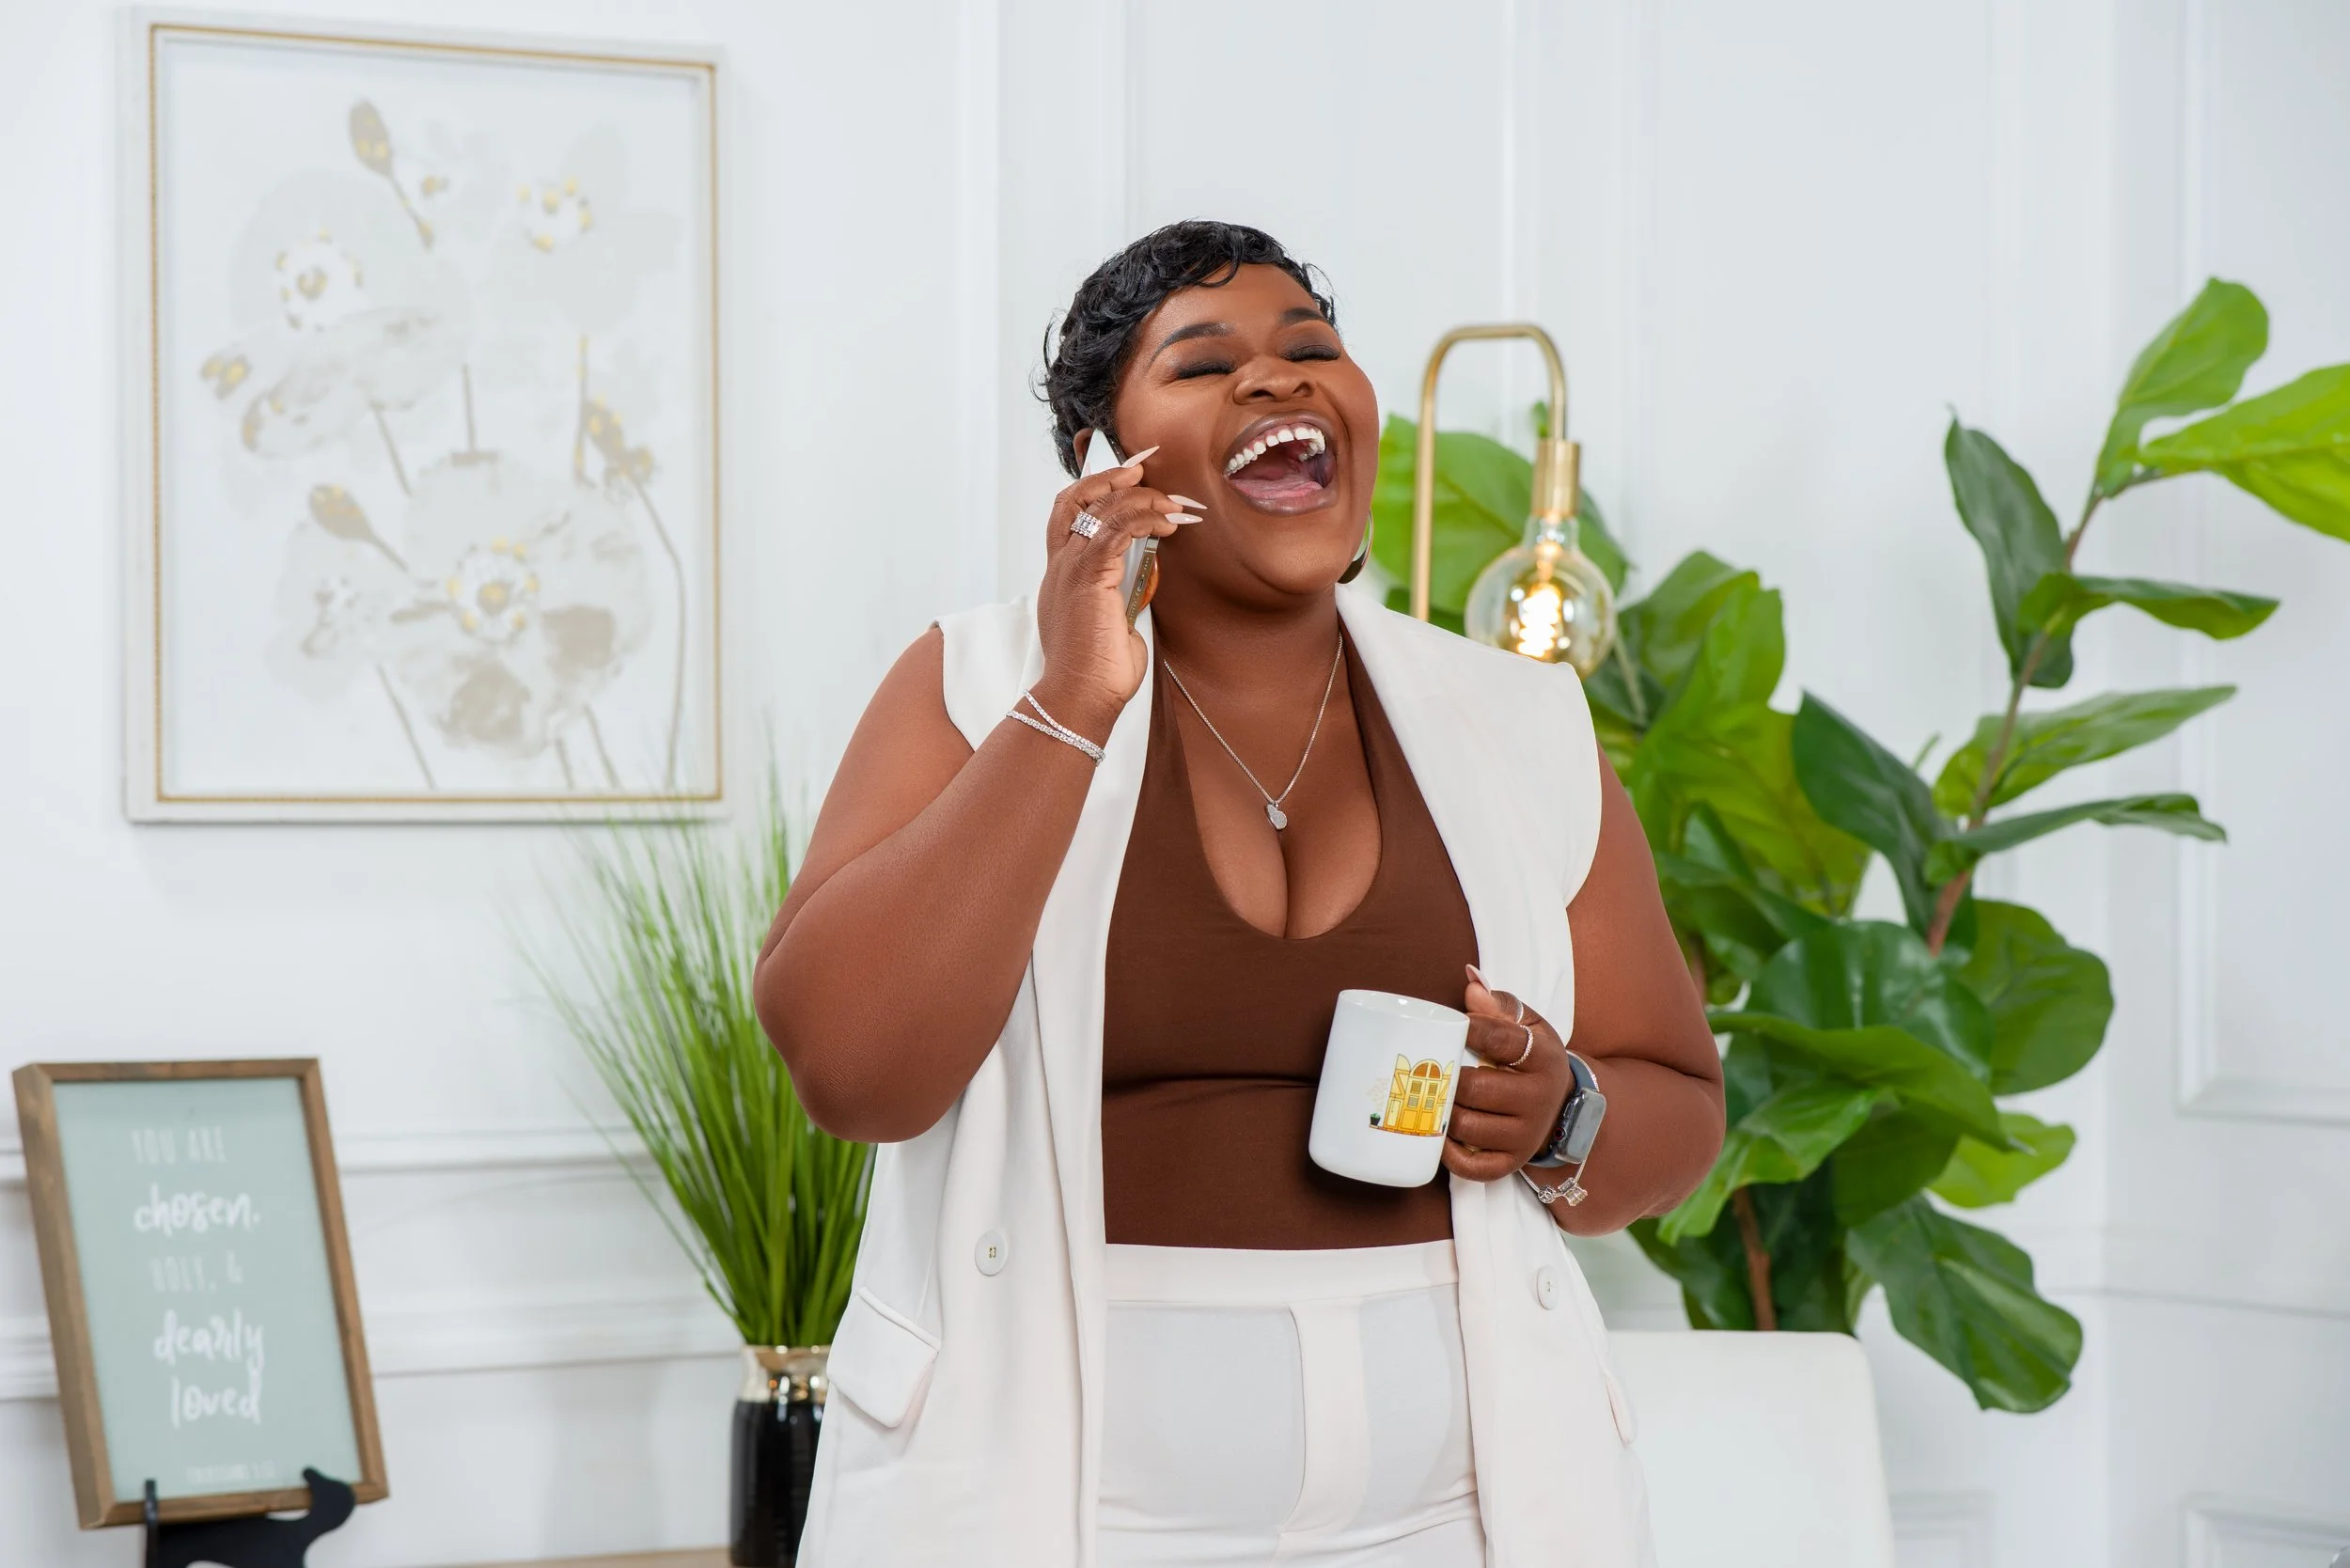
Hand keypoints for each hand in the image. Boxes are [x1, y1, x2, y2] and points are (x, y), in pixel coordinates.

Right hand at [1030, 441, 1197, 740]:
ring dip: (1142, 498)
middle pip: (1074, 498)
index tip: (1129, 477)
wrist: (1080, 699)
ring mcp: (1070, 570)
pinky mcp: (1089, 577)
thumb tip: (1147, 573)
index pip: (1068, 516)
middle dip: (1110, 475)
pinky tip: (1168, 522)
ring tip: (1174, 503)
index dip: (1095, 489)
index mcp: (1060, 578)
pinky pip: (1116, 529)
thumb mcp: (1113, 623)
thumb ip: (1123, 593)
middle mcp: (1059, 567)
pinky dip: (1145, 517)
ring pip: (1100, 507)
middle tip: (1145, 467)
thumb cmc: (1098, 674)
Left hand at [1443, 964, 1573, 1181]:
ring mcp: (1525, 1135)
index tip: (1452, 1023)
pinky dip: (1449, 1155)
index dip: (1470, 1029)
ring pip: (1468, 1127)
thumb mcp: (1529, 1025)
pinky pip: (1474, 1167)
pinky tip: (1438, 1135)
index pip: (1503, 1040)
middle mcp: (1538, 1098)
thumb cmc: (1532, 1058)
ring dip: (1442, 1113)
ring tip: (1428, 1098)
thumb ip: (1500, 1004)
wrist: (1562, 1105)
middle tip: (1428, 1068)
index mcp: (1543, 1057)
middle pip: (1476, 1089)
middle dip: (1447, 1078)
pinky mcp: (1512, 1162)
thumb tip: (1470, 985)